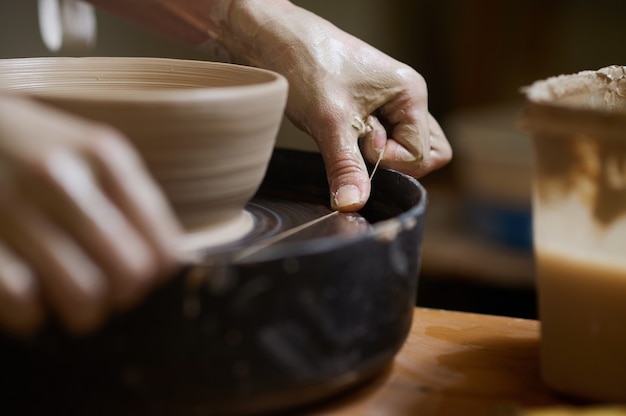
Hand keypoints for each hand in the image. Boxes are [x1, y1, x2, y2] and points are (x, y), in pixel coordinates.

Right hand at [0, 95, 181, 335]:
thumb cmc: (33, 148)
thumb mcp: (88, 151)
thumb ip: (129, 198)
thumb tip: (166, 264)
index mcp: (102, 155)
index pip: (161, 243)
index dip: (159, 274)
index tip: (146, 277)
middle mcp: (60, 177)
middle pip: (130, 273)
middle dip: (126, 295)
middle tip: (110, 293)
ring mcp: (10, 206)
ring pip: (83, 295)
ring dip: (85, 311)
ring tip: (76, 302)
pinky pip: (23, 301)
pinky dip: (32, 313)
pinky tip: (30, 297)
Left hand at [225, 0, 451, 210]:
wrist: (271, 38)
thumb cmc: (305, 62)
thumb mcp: (327, 121)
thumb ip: (345, 166)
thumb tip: (353, 203)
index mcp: (410, 94)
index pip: (420, 154)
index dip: (390, 160)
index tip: (360, 144)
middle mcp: (405, 99)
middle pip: (424, 154)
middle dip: (395, 162)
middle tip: (360, 146)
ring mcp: (387, 105)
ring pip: (404, 149)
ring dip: (380, 157)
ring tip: (350, 137)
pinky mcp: (367, 111)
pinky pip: (381, 142)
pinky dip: (364, 150)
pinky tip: (341, 136)